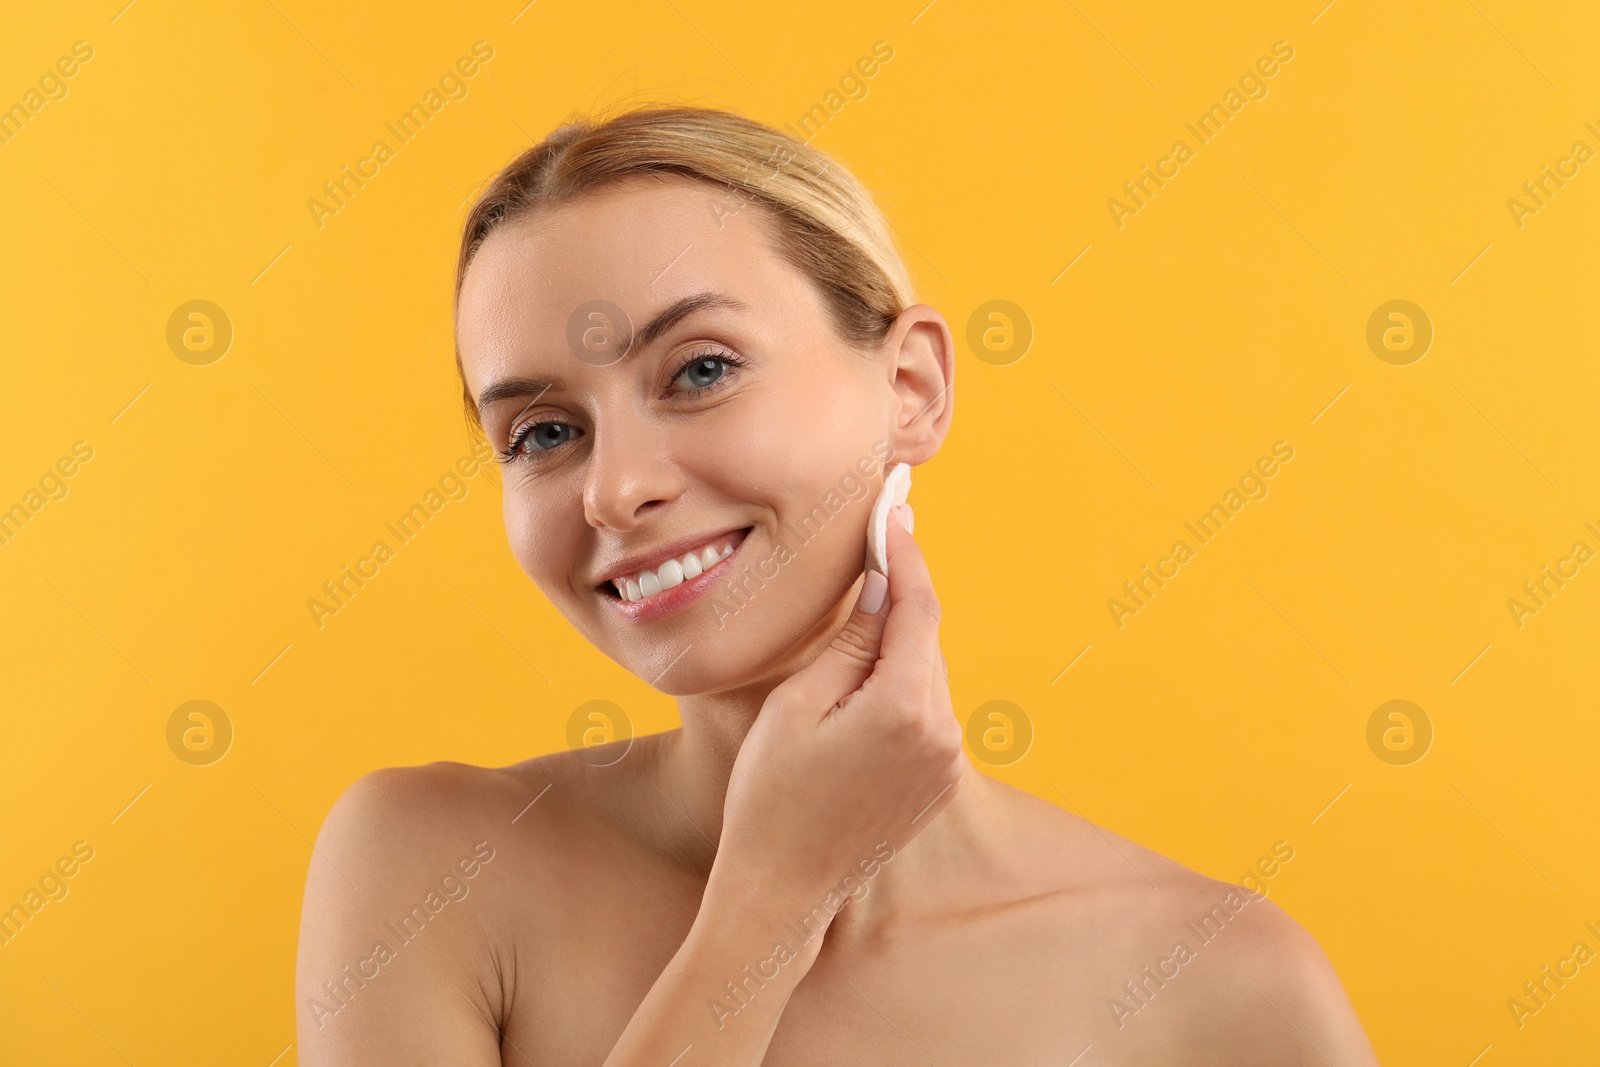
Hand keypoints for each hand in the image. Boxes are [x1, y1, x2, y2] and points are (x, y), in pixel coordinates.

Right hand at [716, 503, 963, 918]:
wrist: (783, 889)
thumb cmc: (771, 794)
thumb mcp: (797, 704)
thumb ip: (850, 640)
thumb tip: (883, 584)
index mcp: (906, 706)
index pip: (917, 606)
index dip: (906, 553)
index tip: (894, 508)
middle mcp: (942, 732)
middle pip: (925, 639)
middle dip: (901, 594)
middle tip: (878, 539)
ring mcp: (947, 762)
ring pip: (926, 675)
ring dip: (898, 644)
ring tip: (861, 615)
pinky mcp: (941, 783)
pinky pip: (927, 712)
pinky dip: (902, 686)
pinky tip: (864, 684)